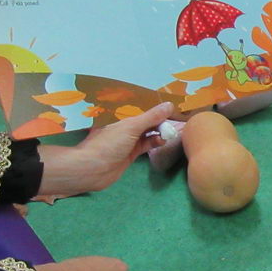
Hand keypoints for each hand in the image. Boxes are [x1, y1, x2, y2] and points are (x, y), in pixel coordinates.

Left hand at [37, 102, 173, 197]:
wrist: (93, 170)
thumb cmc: (108, 144)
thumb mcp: (131, 127)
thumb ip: (151, 117)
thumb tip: (170, 105)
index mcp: (120, 114)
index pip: (140, 104)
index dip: (155, 103)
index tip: (172, 100)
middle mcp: (124, 124)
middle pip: (146, 118)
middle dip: (160, 117)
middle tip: (178, 115)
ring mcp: (128, 139)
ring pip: (148, 131)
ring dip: (160, 130)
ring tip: (173, 128)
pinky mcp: (132, 152)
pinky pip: (147, 143)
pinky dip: (156, 141)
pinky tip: (164, 139)